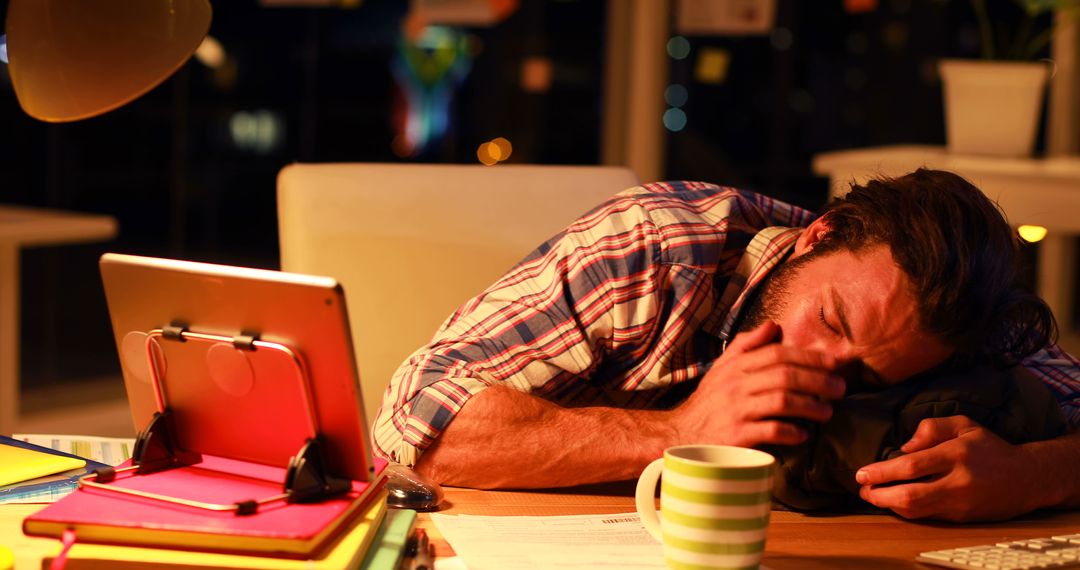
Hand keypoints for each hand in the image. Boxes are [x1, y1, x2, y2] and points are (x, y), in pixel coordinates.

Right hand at [675, 321, 844, 447]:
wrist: (681, 434)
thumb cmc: (709, 401)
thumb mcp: (722, 368)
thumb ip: (746, 345)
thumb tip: (773, 325)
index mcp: (736, 365)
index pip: (777, 354)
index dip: (809, 357)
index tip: (834, 363)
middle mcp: (735, 384)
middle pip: (784, 376)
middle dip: (817, 380)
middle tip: (840, 388)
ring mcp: (736, 410)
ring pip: (781, 401)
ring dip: (810, 406)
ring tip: (827, 412)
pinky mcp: (736, 435)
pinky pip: (770, 430)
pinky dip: (791, 432)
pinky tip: (803, 434)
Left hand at [856, 416, 1038, 520]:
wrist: (1027, 478)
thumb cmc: (989, 448)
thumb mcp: (964, 424)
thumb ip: (932, 427)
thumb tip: (905, 446)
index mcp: (956, 454)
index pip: (912, 466)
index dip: (882, 472)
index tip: (861, 472)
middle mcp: (958, 481)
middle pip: (911, 495)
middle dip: (879, 495)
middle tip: (862, 489)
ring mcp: (961, 503)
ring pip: (917, 511)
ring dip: (888, 505)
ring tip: (872, 495)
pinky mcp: (963, 518)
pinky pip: (927, 517)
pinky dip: (906, 511)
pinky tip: (893, 502)